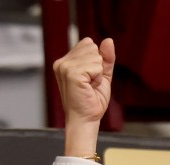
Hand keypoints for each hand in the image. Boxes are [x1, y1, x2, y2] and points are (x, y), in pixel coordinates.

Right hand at [54, 37, 113, 156]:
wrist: (86, 120)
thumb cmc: (91, 101)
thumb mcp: (102, 75)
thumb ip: (105, 57)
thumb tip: (108, 40)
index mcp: (65, 62)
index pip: (87, 43)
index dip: (95, 60)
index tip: (90, 77)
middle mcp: (62, 63)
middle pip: (91, 46)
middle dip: (97, 65)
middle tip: (90, 83)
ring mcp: (65, 67)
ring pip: (95, 55)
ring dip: (97, 72)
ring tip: (89, 86)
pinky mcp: (71, 74)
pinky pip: (96, 66)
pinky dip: (97, 77)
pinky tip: (89, 87)